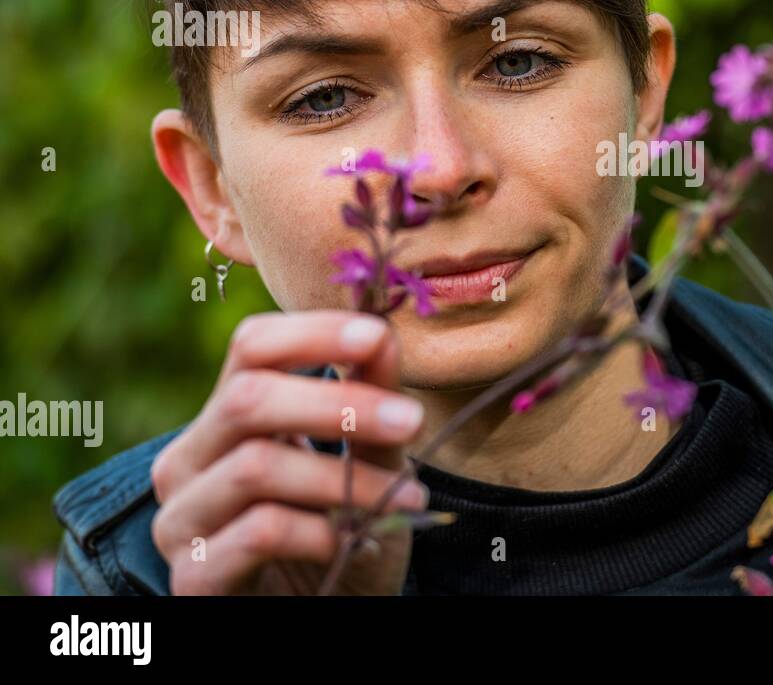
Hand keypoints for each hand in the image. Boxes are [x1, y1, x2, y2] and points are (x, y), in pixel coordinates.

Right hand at [150, 311, 428, 594]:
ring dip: (346, 479)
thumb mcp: (367, 464)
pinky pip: (259, 531)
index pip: (251, 347)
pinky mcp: (191, 578)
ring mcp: (181, 520)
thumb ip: (370, 404)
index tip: (377, 336)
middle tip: (411, 420)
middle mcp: (188, 461)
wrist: (323, 619)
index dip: (311, 334)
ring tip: (410, 497)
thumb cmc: (339, 538)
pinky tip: (353, 542)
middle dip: (338, 404)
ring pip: (256, 467)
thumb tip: (383, 333)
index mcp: (226, 421)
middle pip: (247, 399)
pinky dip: (321, 531)